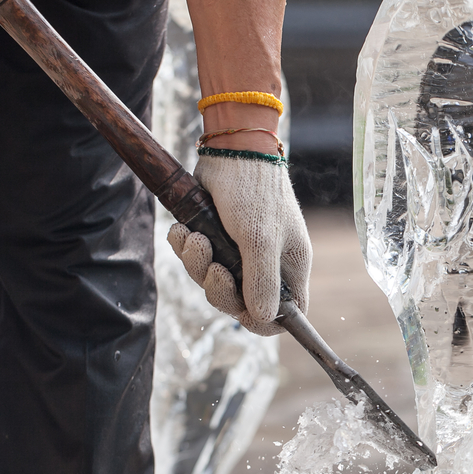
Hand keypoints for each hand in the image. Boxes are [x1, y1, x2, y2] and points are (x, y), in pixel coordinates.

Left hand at [168, 151, 310, 336]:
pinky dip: (186, 248)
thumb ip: (263, 283)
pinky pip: (197, 261)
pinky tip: (183, 230)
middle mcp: (267, 264)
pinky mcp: (217, 239)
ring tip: (192, 237)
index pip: (287, 314)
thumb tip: (262, 319)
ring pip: (213, 282)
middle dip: (218, 288)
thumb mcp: (260, 240)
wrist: (230, 151)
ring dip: (196, 264)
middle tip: (211, 266)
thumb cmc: (254, 193)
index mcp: (289, 268)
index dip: (264, 321)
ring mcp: (241, 253)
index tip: (241, 312)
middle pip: (241, 303)